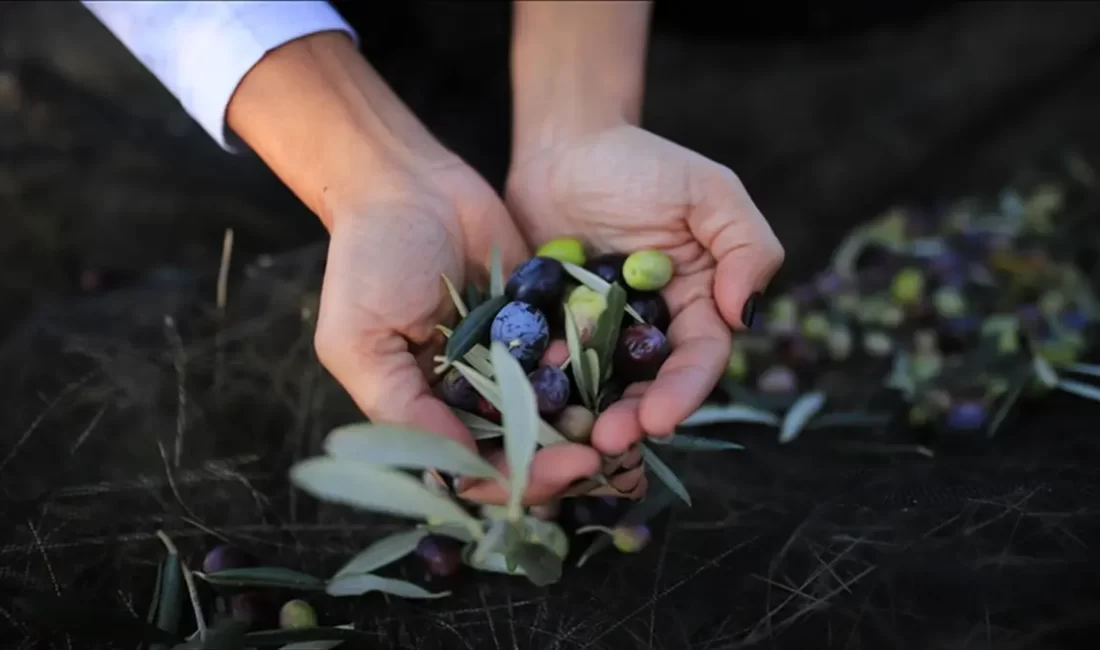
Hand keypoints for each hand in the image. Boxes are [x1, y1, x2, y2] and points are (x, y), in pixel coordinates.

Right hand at [225, 32, 603, 505]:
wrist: (407, 182)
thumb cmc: (368, 261)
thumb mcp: (362, 342)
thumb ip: (404, 408)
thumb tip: (459, 470)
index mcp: (425, 411)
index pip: (475, 469)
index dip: (519, 479)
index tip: (565, 469)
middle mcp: (470, 394)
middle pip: (523, 448)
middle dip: (562, 458)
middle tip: (604, 455)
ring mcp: (509, 359)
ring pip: (556, 408)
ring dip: (588, 420)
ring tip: (625, 424)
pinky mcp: (540, 321)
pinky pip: (573, 352)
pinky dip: (595, 364)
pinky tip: (622, 371)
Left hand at [505, 124, 784, 463]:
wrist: (564, 146)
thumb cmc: (642, 162)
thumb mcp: (709, 192)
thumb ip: (746, 246)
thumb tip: (746, 315)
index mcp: (697, 305)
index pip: (698, 358)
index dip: (683, 392)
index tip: (659, 419)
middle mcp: (651, 330)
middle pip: (648, 386)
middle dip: (633, 419)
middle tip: (606, 442)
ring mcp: (598, 335)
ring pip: (599, 389)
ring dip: (587, 418)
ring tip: (569, 440)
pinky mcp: (551, 332)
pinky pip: (547, 367)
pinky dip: (541, 388)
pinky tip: (526, 405)